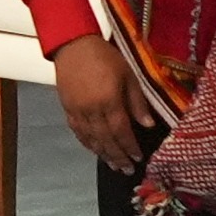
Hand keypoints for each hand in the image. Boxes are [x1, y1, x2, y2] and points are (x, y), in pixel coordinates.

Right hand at [51, 32, 147, 170]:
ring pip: (91, 138)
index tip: (138, 157)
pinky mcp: (67, 109)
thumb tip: (148, 125)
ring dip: (103, 154)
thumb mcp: (128, 76)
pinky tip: (94, 150)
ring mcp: (77, 111)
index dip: (130, 146)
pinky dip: (87, 143)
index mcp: (109, 101)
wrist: (73, 46)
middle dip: (117, 156)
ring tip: (113, 165)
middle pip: (105, 139)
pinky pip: (77, 131)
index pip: (121, 130)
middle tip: (126, 169)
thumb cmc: (106, 58)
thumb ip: (137, 102)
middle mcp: (92, 110)